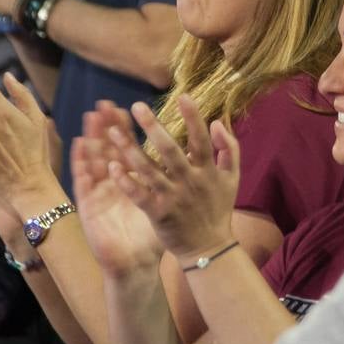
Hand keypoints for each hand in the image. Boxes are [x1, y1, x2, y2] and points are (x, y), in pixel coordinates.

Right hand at [70, 103, 163, 276]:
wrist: (135, 267)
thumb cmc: (150, 238)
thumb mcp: (165, 205)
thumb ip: (175, 182)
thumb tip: (190, 156)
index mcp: (134, 183)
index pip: (130, 150)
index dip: (129, 130)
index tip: (132, 108)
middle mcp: (114, 185)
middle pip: (109, 149)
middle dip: (108, 126)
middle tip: (107, 103)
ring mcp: (100, 194)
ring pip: (94, 159)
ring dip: (92, 137)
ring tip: (92, 115)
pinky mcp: (89, 206)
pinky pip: (83, 181)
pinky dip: (80, 162)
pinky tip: (80, 144)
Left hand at [104, 94, 240, 262]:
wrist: (209, 247)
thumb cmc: (218, 208)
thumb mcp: (232, 178)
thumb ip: (229, 148)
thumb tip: (217, 122)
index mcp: (208, 171)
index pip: (201, 140)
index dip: (193, 118)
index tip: (183, 96)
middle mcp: (190, 181)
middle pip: (169, 150)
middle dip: (153, 127)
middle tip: (136, 106)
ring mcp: (172, 197)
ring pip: (148, 170)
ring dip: (129, 149)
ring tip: (112, 131)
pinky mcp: (158, 213)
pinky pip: (138, 195)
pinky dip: (125, 181)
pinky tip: (111, 166)